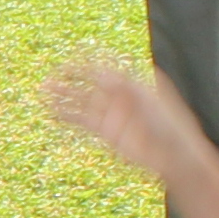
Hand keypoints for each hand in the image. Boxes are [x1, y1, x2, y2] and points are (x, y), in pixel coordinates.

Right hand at [42, 49, 216, 185]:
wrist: (174, 155)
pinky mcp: (105, 131)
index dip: (85, 65)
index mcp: (130, 84)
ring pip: (82, 101)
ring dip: (63, 96)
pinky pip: (83, 120)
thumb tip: (102, 75)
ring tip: (44, 91)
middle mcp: (118, 97)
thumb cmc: (171, 125)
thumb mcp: (151, 101)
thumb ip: (126, 88)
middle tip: (50, 75)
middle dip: (69, 79)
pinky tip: (52, 111)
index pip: (103, 70)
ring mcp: (111, 114)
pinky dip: (67, 115)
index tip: (68, 62)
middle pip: (89, 84)